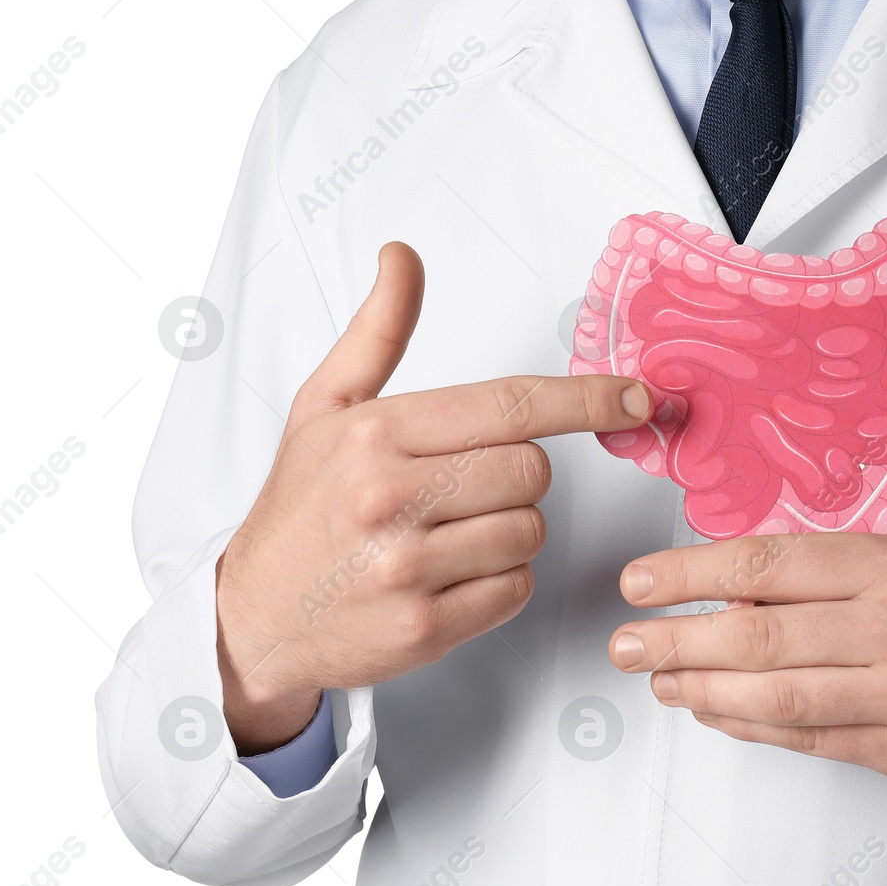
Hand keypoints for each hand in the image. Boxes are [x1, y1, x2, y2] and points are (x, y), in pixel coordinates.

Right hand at [216, 243, 651, 753]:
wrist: (250, 617)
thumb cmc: (299, 509)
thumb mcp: (324, 408)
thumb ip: (378, 332)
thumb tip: (403, 257)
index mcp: (375, 434)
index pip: (509, 406)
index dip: (585, 399)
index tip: (635, 396)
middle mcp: (388, 497)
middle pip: (532, 471)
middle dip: (516, 476)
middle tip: (461, 488)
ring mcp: (405, 568)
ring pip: (530, 531)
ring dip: (508, 531)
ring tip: (447, 535)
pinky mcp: (423, 628)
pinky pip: (515, 589)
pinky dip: (498, 582)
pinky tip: (448, 576)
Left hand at [606, 533, 886, 794]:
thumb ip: (818, 577)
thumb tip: (720, 593)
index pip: (767, 563)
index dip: (691, 574)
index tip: (638, 582)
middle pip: (759, 633)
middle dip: (675, 638)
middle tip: (623, 643)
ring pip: (774, 694)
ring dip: (700, 688)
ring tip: (658, 680)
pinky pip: (803, 737)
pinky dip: (745, 724)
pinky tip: (710, 708)